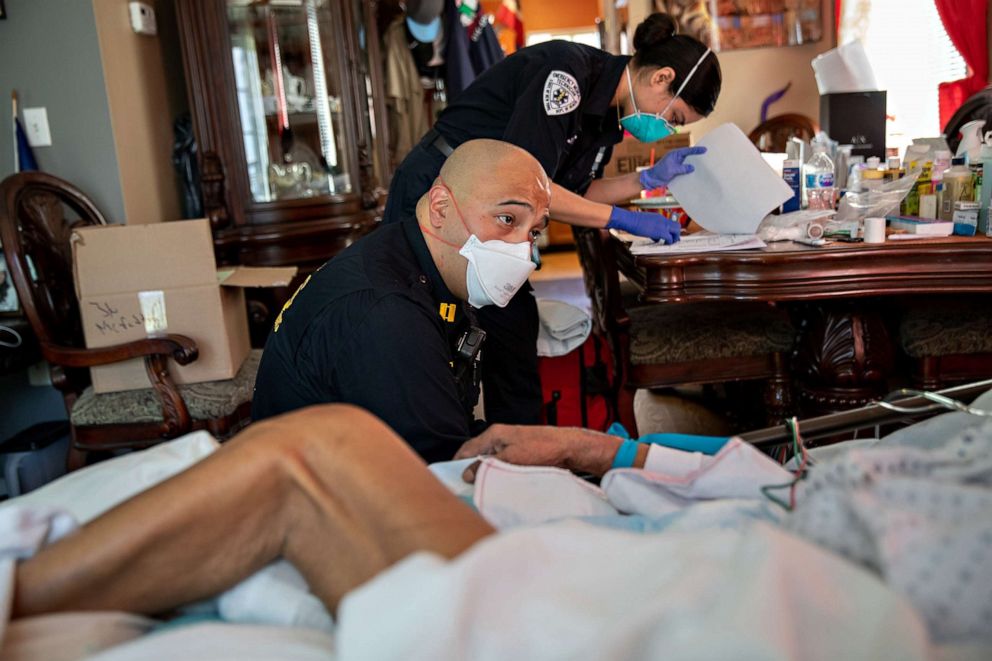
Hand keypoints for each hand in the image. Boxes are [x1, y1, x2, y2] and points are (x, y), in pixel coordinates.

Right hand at [453, 425, 620, 482]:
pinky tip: (500, 484)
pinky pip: (502, 466)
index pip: (466, 449)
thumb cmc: (544, 447)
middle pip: (477, 456)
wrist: (569, 447)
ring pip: (489, 462)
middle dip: (471, 471)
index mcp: (494, 434)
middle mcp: (500, 438)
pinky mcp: (519, 454)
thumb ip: (487, 466)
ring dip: (486, 474)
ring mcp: (510, 446)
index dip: (456, 463)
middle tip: (467, 487)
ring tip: (483, 487)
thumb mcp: (510, 459)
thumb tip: (468, 474)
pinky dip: (498, 475)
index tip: (451, 479)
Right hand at [606, 206, 680, 243]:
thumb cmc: (633, 221)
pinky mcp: (660, 232)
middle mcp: (662, 219)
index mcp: (658, 217)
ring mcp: (662, 225)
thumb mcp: (644, 223)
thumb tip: (653, 236)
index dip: (670, 230)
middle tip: (673, 240)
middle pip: (677, 225)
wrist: (630, 220)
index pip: (669, 223)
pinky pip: (669, 238)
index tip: (669, 235)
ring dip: (674, 238)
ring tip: (670, 243)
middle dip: (676, 234)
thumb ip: (651, 228)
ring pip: (677, 230)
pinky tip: (665, 245)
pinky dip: (669, 242)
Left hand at [638, 146, 706, 189]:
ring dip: (694, 166)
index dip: (696, 150)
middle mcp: (677, 159)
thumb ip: (682, 168)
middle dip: (697, 158)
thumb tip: (692, 168)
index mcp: (675, 154)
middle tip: (708, 157)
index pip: (687, 151)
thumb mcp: (671, 170)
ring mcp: (677, 166)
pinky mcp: (677, 172)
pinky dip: (690, 173)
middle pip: (689, 157)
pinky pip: (686, 171)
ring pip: (688, 165)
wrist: (652, 180)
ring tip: (704, 167)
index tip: (705, 149)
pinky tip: (696, 176)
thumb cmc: (659, 172)